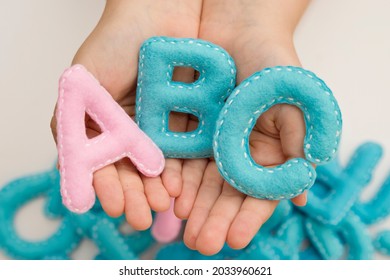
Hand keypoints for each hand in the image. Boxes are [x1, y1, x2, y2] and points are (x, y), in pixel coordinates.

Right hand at [50, 0, 202, 229]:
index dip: (108, 188)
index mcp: (103, 127)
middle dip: (137, 196)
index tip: (115, 206)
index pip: (103, 166)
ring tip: (165, 207)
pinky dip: (183, 170)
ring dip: (160, 189)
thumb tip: (73, 168)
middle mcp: (131, 132)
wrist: (159, 10)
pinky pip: (185, 151)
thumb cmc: (115, 41)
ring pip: (159, 168)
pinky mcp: (188, 122)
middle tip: (142, 217)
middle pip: (133, 173)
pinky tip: (183, 186)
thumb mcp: (82, 84)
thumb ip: (72, 123)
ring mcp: (160, 129)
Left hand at [178, 0, 309, 254]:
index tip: (236, 239)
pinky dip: (174, 179)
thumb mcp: (292, 98)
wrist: (237, 24)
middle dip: (215, 220)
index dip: (248, 217)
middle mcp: (235, 152)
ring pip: (200, 182)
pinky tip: (169, 198)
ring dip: (193, 208)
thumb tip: (301, 193)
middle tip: (204, 243)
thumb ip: (297, 140)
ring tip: (185, 231)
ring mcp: (209, 142)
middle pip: (225, 194)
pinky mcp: (184, 128)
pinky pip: (177, 157)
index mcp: (265, 151)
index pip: (258, 192)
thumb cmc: (271, 59)